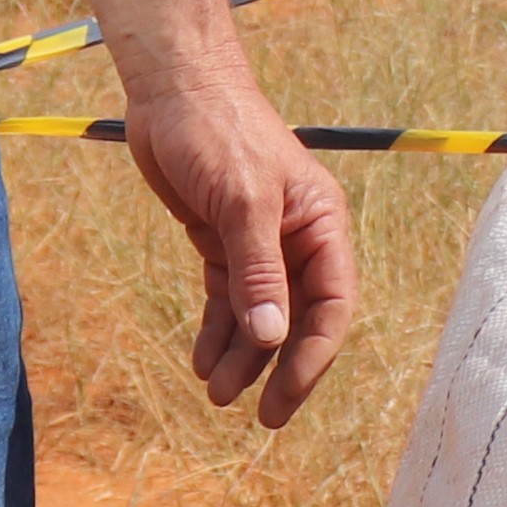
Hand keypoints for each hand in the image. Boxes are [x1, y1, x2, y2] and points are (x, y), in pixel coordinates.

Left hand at [116, 64, 357, 427]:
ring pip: (260, 315)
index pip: (332, 303)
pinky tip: (202, 361)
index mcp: (320, 223)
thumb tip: (273, 339)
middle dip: (281, 368)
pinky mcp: (222, 239)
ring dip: (243, 357)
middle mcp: (297, 237)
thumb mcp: (241, 203)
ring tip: (216, 394)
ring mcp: (259, 241)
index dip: (314, 355)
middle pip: (299, 318)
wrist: (173, 89)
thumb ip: (258, 273)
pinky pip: (228, 298)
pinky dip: (218, 332)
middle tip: (262, 417)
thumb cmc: (217, 132)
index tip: (286, 397)